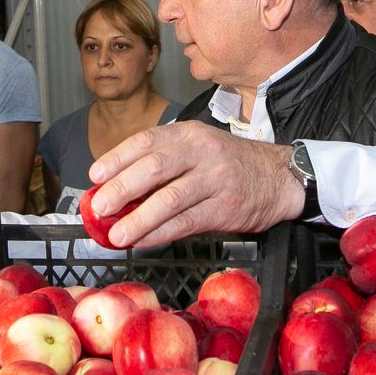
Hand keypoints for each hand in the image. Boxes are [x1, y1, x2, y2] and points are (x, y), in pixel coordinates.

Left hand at [87, 123, 304, 246]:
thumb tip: (119, 188)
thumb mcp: (199, 148)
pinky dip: (161, 233)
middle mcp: (202, 152)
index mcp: (189, 133)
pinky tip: (143, 240)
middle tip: (99, 207)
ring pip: (169, 198)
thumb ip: (164, 163)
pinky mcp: (225, 208)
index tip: (95, 176)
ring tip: (116, 234)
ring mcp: (215, 180)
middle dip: (121, 188)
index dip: (117, 158)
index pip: (146, 141)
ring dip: (138, 219)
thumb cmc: (231, 164)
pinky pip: (186, 222)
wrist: (280, 178)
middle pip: (154, 167)